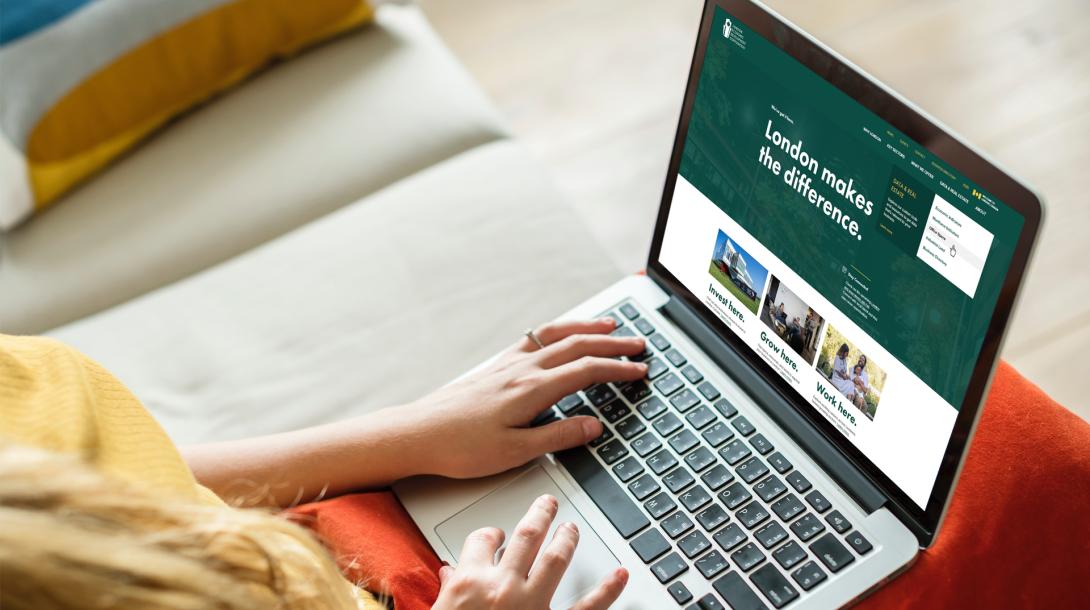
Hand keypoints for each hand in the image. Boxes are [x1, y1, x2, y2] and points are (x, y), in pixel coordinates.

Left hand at [401, 318, 646, 478]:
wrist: (418, 434)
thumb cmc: (461, 447)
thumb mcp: (515, 452)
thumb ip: (558, 437)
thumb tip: (594, 425)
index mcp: (532, 390)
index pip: (586, 371)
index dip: (618, 370)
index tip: (640, 370)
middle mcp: (522, 370)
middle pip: (577, 346)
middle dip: (612, 345)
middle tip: (639, 344)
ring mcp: (507, 365)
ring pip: (555, 336)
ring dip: (586, 328)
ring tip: (608, 326)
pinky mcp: (495, 367)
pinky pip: (534, 339)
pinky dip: (556, 331)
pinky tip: (559, 334)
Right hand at [432, 494, 627, 609]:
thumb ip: (448, 592)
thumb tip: (449, 574)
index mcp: (469, 582)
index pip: (483, 539)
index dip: (492, 533)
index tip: (497, 535)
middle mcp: (502, 587)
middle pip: (525, 537)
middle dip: (539, 516)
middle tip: (548, 504)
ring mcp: (531, 605)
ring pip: (554, 559)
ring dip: (566, 539)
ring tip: (572, 528)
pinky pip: (586, 609)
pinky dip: (606, 591)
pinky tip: (620, 575)